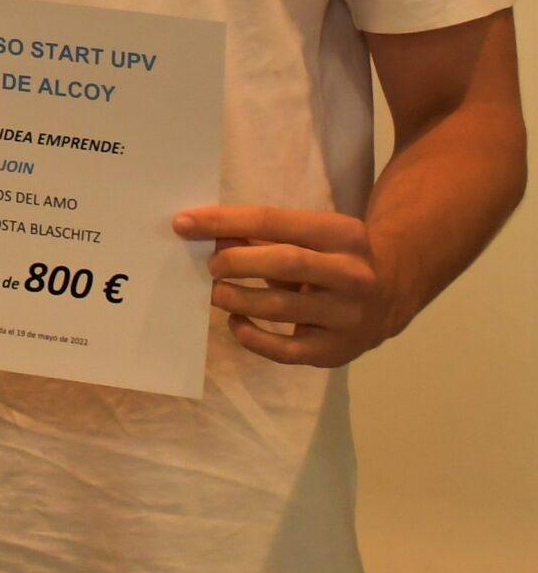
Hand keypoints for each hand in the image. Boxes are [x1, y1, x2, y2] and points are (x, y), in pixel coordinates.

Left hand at [174, 205, 399, 366]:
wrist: (389, 294)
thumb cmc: (329, 258)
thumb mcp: (306, 236)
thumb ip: (259, 235)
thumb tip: (202, 234)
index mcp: (342, 233)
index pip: (273, 221)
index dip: (224, 221)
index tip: (183, 223)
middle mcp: (353, 274)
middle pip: (284, 262)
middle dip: (235, 262)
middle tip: (209, 265)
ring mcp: (349, 316)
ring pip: (281, 308)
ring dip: (236, 298)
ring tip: (215, 292)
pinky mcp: (338, 351)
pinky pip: (286, 350)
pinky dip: (253, 337)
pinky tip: (236, 322)